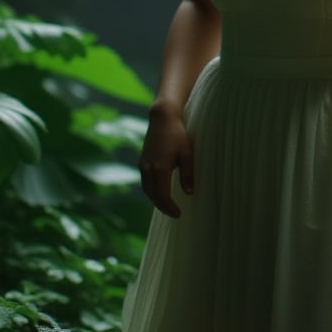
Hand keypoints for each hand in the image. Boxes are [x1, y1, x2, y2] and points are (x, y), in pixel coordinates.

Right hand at [140, 101, 193, 216]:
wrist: (162, 118)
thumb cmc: (178, 134)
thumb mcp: (187, 154)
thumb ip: (188, 174)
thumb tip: (189, 193)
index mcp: (160, 168)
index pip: (162, 196)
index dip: (169, 208)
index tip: (178, 214)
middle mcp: (148, 169)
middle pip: (153, 195)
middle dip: (163, 207)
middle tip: (174, 213)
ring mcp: (143, 165)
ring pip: (147, 190)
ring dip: (156, 200)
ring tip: (168, 206)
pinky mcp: (142, 161)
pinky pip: (145, 182)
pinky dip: (152, 191)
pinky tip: (160, 192)